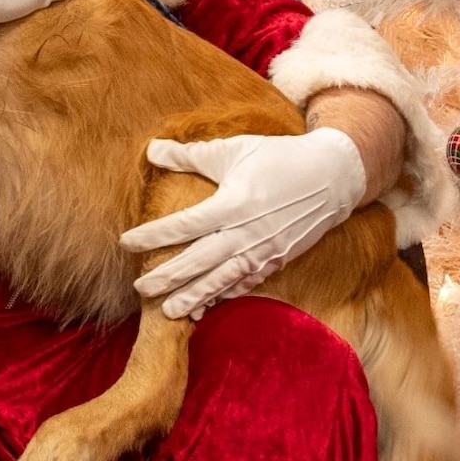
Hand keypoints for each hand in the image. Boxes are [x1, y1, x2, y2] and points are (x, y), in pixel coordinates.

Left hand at [120, 128, 365, 319]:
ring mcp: (264, 251)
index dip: (153, 235)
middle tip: (140, 288)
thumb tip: (152, 151)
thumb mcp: (235, 149)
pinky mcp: (277, 260)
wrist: (333, 177)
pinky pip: (246, 283)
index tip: (126, 242)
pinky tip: (206, 306)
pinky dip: (225, 295)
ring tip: (168, 311)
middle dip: (167, 276)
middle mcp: (247, 232)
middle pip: (199, 261)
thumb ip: (190, 155)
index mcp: (233, 203)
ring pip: (222, 280)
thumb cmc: (279, 157)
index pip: (184, 225)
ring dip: (194, 296)